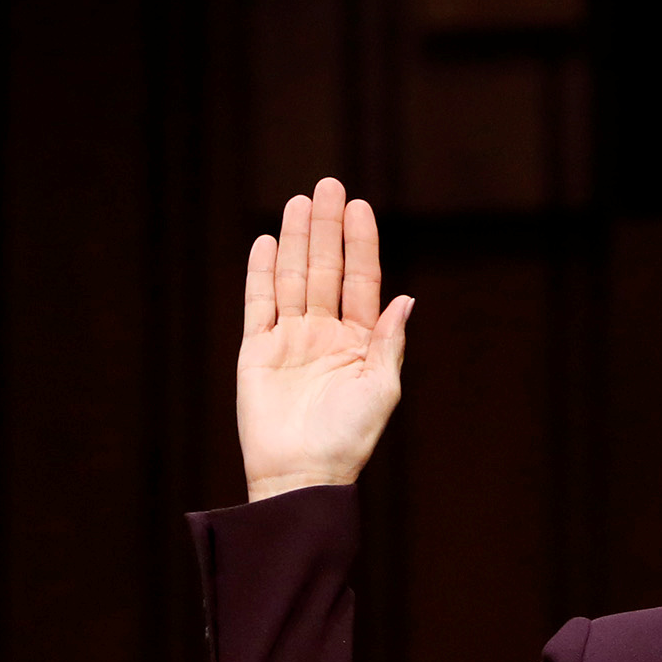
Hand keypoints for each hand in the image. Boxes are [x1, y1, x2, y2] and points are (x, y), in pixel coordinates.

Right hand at [236, 176, 411, 499]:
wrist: (301, 475)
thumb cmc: (348, 440)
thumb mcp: (381, 389)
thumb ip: (388, 341)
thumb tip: (405, 297)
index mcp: (359, 341)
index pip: (360, 280)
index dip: (360, 243)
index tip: (358, 207)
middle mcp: (324, 334)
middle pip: (324, 269)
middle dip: (326, 228)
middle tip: (327, 185)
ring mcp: (289, 340)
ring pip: (292, 278)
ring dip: (295, 240)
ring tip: (299, 202)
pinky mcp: (256, 351)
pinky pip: (258, 304)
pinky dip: (261, 273)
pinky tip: (266, 242)